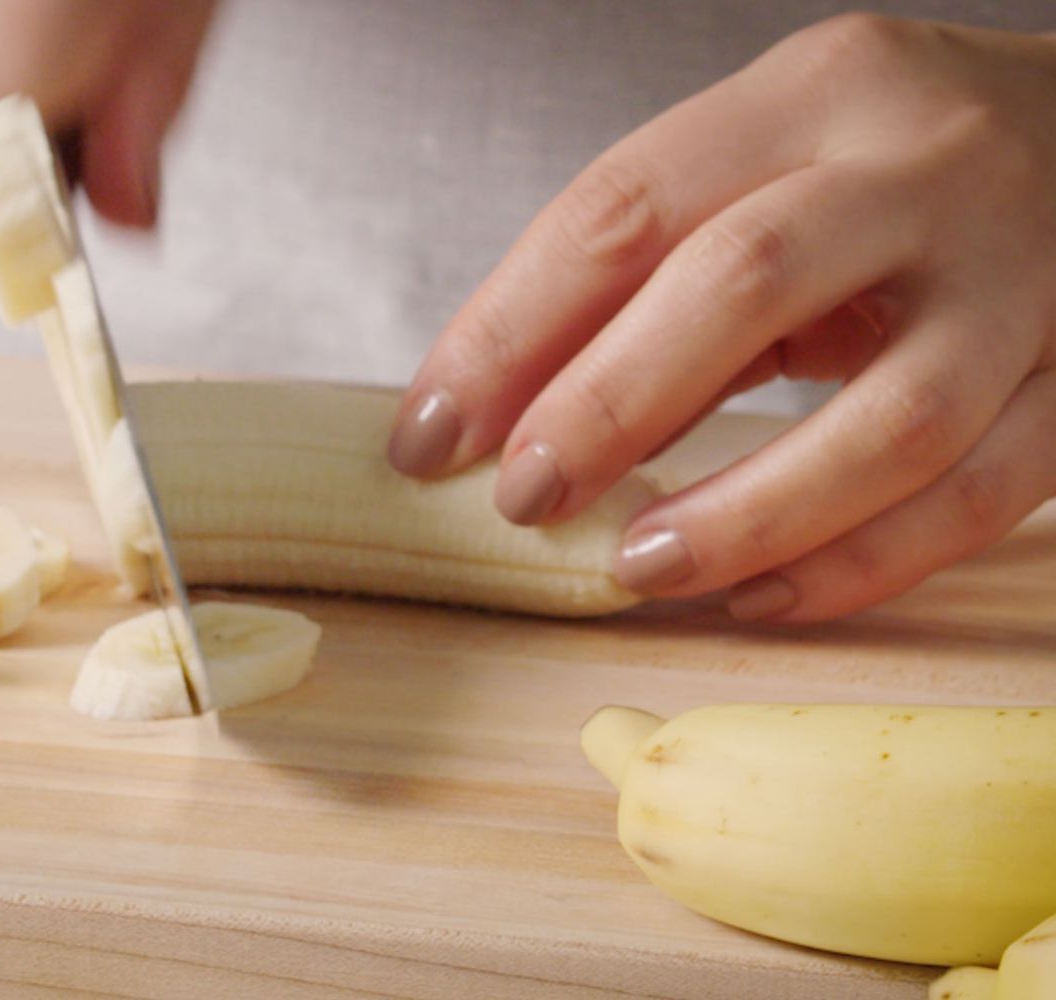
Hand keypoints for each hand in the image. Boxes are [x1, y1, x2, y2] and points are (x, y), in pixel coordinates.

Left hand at [387, 14, 1055, 621]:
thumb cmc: (887, 171)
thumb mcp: (764, 173)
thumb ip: (643, 278)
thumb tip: (494, 413)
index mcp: (816, 90)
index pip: (624, 206)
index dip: (507, 330)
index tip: (429, 433)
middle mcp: (927, 167)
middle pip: (745, 283)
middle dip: (608, 406)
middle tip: (523, 498)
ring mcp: (1024, 279)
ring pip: (894, 420)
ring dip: (746, 514)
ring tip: (637, 568)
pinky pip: (981, 497)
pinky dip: (861, 565)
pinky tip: (760, 597)